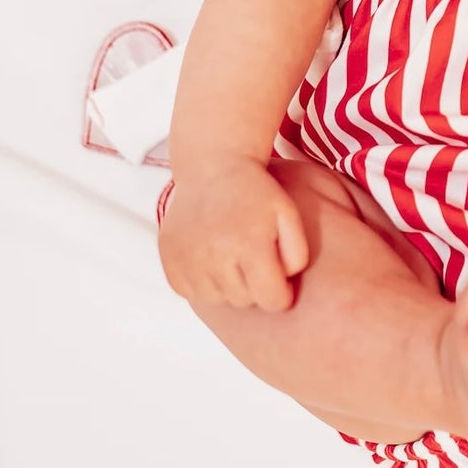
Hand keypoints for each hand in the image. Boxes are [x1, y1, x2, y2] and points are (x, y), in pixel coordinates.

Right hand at [157, 159, 308, 311]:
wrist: (212, 166)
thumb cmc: (256, 192)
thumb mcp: (288, 214)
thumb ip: (297, 255)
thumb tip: (284, 288)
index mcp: (249, 243)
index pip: (272, 301)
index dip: (281, 293)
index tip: (277, 275)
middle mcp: (214, 254)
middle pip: (244, 301)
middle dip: (254, 285)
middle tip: (252, 256)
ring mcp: (187, 259)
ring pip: (217, 299)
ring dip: (228, 285)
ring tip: (231, 254)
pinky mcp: (169, 260)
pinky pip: (191, 292)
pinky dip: (202, 282)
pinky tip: (210, 256)